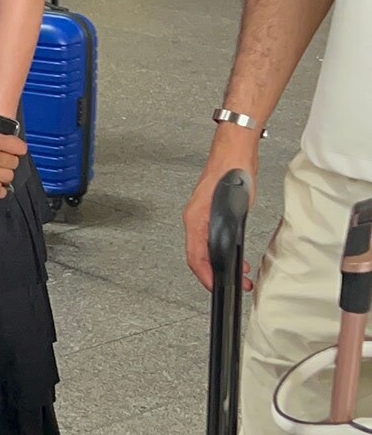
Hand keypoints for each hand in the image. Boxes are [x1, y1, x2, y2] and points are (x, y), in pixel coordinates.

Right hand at [184, 129, 259, 289]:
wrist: (234, 149)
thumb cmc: (234, 169)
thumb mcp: (236, 206)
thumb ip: (229, 230)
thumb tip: (229, 251)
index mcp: (195, 219)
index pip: (195, 257)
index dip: (205, 277)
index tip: (216, 286)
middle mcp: (194, 218)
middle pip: (197, 257)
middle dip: (215, 275)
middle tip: (236, 283)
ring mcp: (200, 215)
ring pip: (203, 248)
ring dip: (219, 264)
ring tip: (240, 272)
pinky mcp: (209, 211)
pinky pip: (208, 238)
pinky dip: (220, 251)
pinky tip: (235, 252)